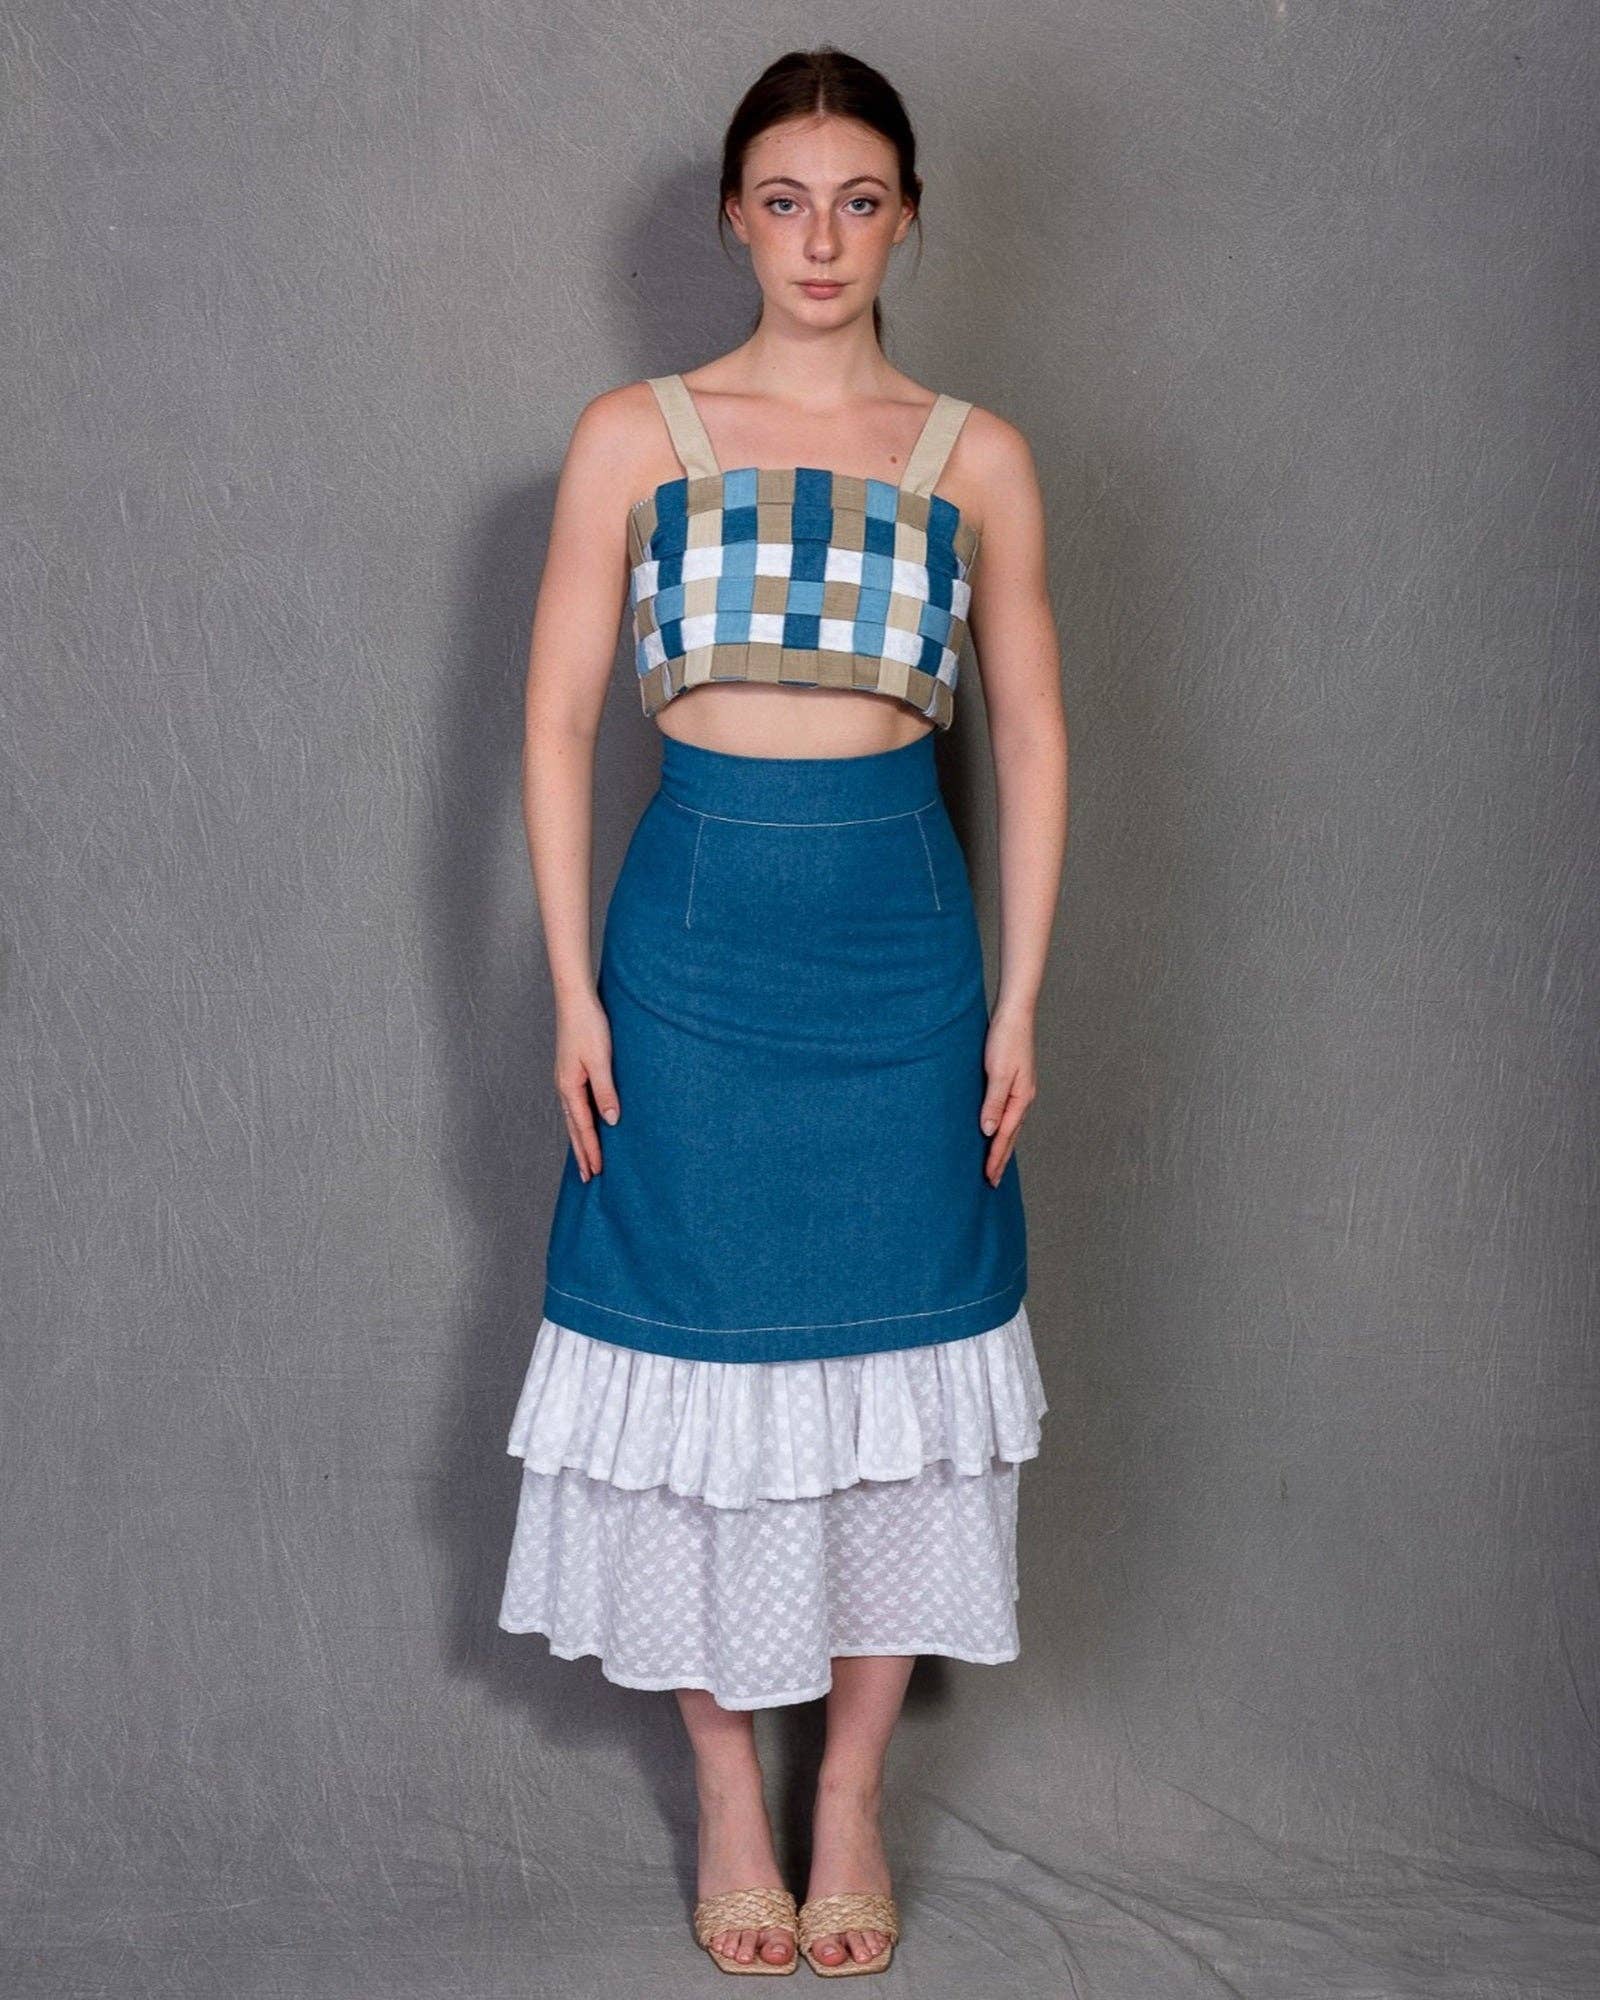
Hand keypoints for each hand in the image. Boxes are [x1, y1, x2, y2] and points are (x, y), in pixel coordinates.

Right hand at [554, 991, 618, 1181]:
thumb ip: (606, 1091)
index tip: (597, 1173)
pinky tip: (586, 1124)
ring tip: (585, 1159)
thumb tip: (611, 1122)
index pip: (582, 1127)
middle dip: (581, 1153)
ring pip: (573, 1118)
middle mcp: (564, 1087)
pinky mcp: (571, 1072)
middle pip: (573, 1128)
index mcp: (570, 1087)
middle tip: (587, 1178)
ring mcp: (566, 1079)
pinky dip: (579, 1122)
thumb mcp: (601, 1060)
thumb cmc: (589, 1026)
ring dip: (579, 1140)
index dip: (591, 1151)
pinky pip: (575, 1105)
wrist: (575, 1000)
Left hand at [979, 1000, 1036, 1186]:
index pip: (1005, 1136)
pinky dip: (1002, 1129)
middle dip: (1001, 1159)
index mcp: (1020, 1099)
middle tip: (992, 1182)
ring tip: (994, 1164)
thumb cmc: (1005, 1041)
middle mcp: (1022, 1099)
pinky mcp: (1013, 1084)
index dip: (995, 1158)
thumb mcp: (997, 1072)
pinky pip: (1007, 1115)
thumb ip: (992, 1102)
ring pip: (1010, 1127)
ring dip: (1002, 1146)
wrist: (1014, 1016)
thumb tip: (988, 1131)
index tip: (988, 1178)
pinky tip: (995, 1131)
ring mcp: (1019, 1092)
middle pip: (1011, 1136)